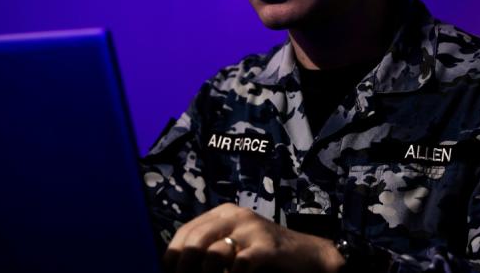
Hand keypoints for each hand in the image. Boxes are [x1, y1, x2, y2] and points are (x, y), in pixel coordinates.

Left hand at [163, 203, 344, 272]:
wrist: (306, 255)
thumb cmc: (264, 253)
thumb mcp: (235, 243)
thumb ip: (210, 247)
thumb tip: (179, 265)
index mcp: (223, 213)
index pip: (186, 230)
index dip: (173, 255)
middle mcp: (236, 216)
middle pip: (195, 241)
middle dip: (184, 268)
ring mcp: (252, 230)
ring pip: (214, 254)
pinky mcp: (267, 247)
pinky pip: (240, 265)